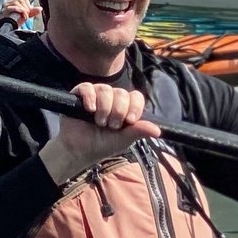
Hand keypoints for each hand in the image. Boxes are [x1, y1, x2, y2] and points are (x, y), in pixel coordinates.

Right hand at [0, 0, 41, 28]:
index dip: (28, 5)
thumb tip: (40, 9)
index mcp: (14, 0)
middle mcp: (9, 1)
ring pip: (17, 3)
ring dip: (23, 10)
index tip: (29, 13)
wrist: (3, 28)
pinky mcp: (3, 10)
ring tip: (23, 17)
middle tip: (26, 16)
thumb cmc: (12, 21)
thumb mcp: (24, 16)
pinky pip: (11, 7)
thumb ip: (31, 12)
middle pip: (21, 0)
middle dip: (26, 9)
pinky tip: (21, 14)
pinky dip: (18, 10)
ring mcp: (5, 5)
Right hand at [42, 81, 161, 182]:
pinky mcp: (79, 94)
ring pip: (105, 89)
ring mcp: (96, 94)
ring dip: (104, 108)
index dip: (135, 106)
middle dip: (118, 111)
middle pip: (121, 93)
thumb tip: (158, 131)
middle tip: (111, 126)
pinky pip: (87, 87)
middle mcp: (111, 98)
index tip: (130, 120)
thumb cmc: (102, 144)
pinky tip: (90, 110)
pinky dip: (90, 97)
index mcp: (124, 107)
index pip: (135, 97)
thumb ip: (138, 131)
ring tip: (99, 122)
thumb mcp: (123, 139)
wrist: (80, 150)